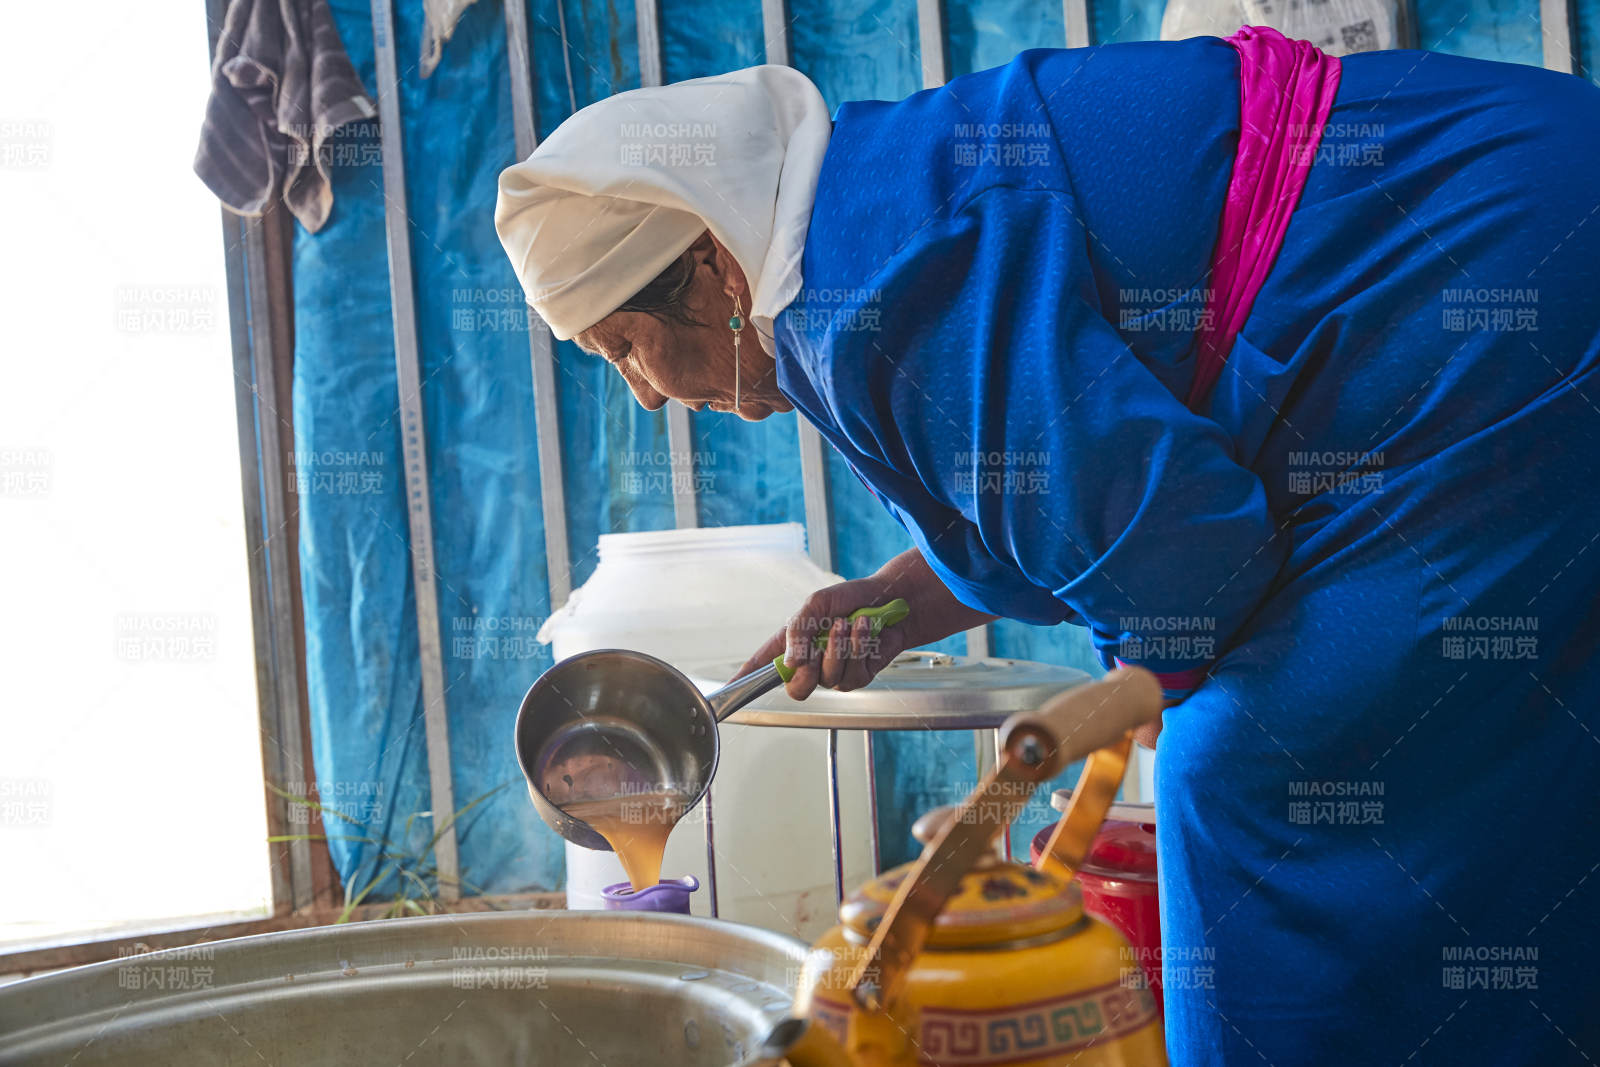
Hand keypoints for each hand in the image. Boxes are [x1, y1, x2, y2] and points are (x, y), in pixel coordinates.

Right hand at [733, 547, 996, 700]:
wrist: (888, 599)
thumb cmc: (849, 598)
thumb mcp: (816, 605)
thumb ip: (798, 632)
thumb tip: (791, 663)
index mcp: (793, 643)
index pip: (763, 665)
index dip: (745, 680)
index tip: (729, 691)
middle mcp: (811, 662)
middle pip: (796, 688)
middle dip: (807, 670)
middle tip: (816, 648)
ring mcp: (835, 671)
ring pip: (828, 679)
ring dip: (839, 648)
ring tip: (848, 624)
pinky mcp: (859, 675)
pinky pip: (853, 674)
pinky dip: (858, 648)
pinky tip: (863, 630)